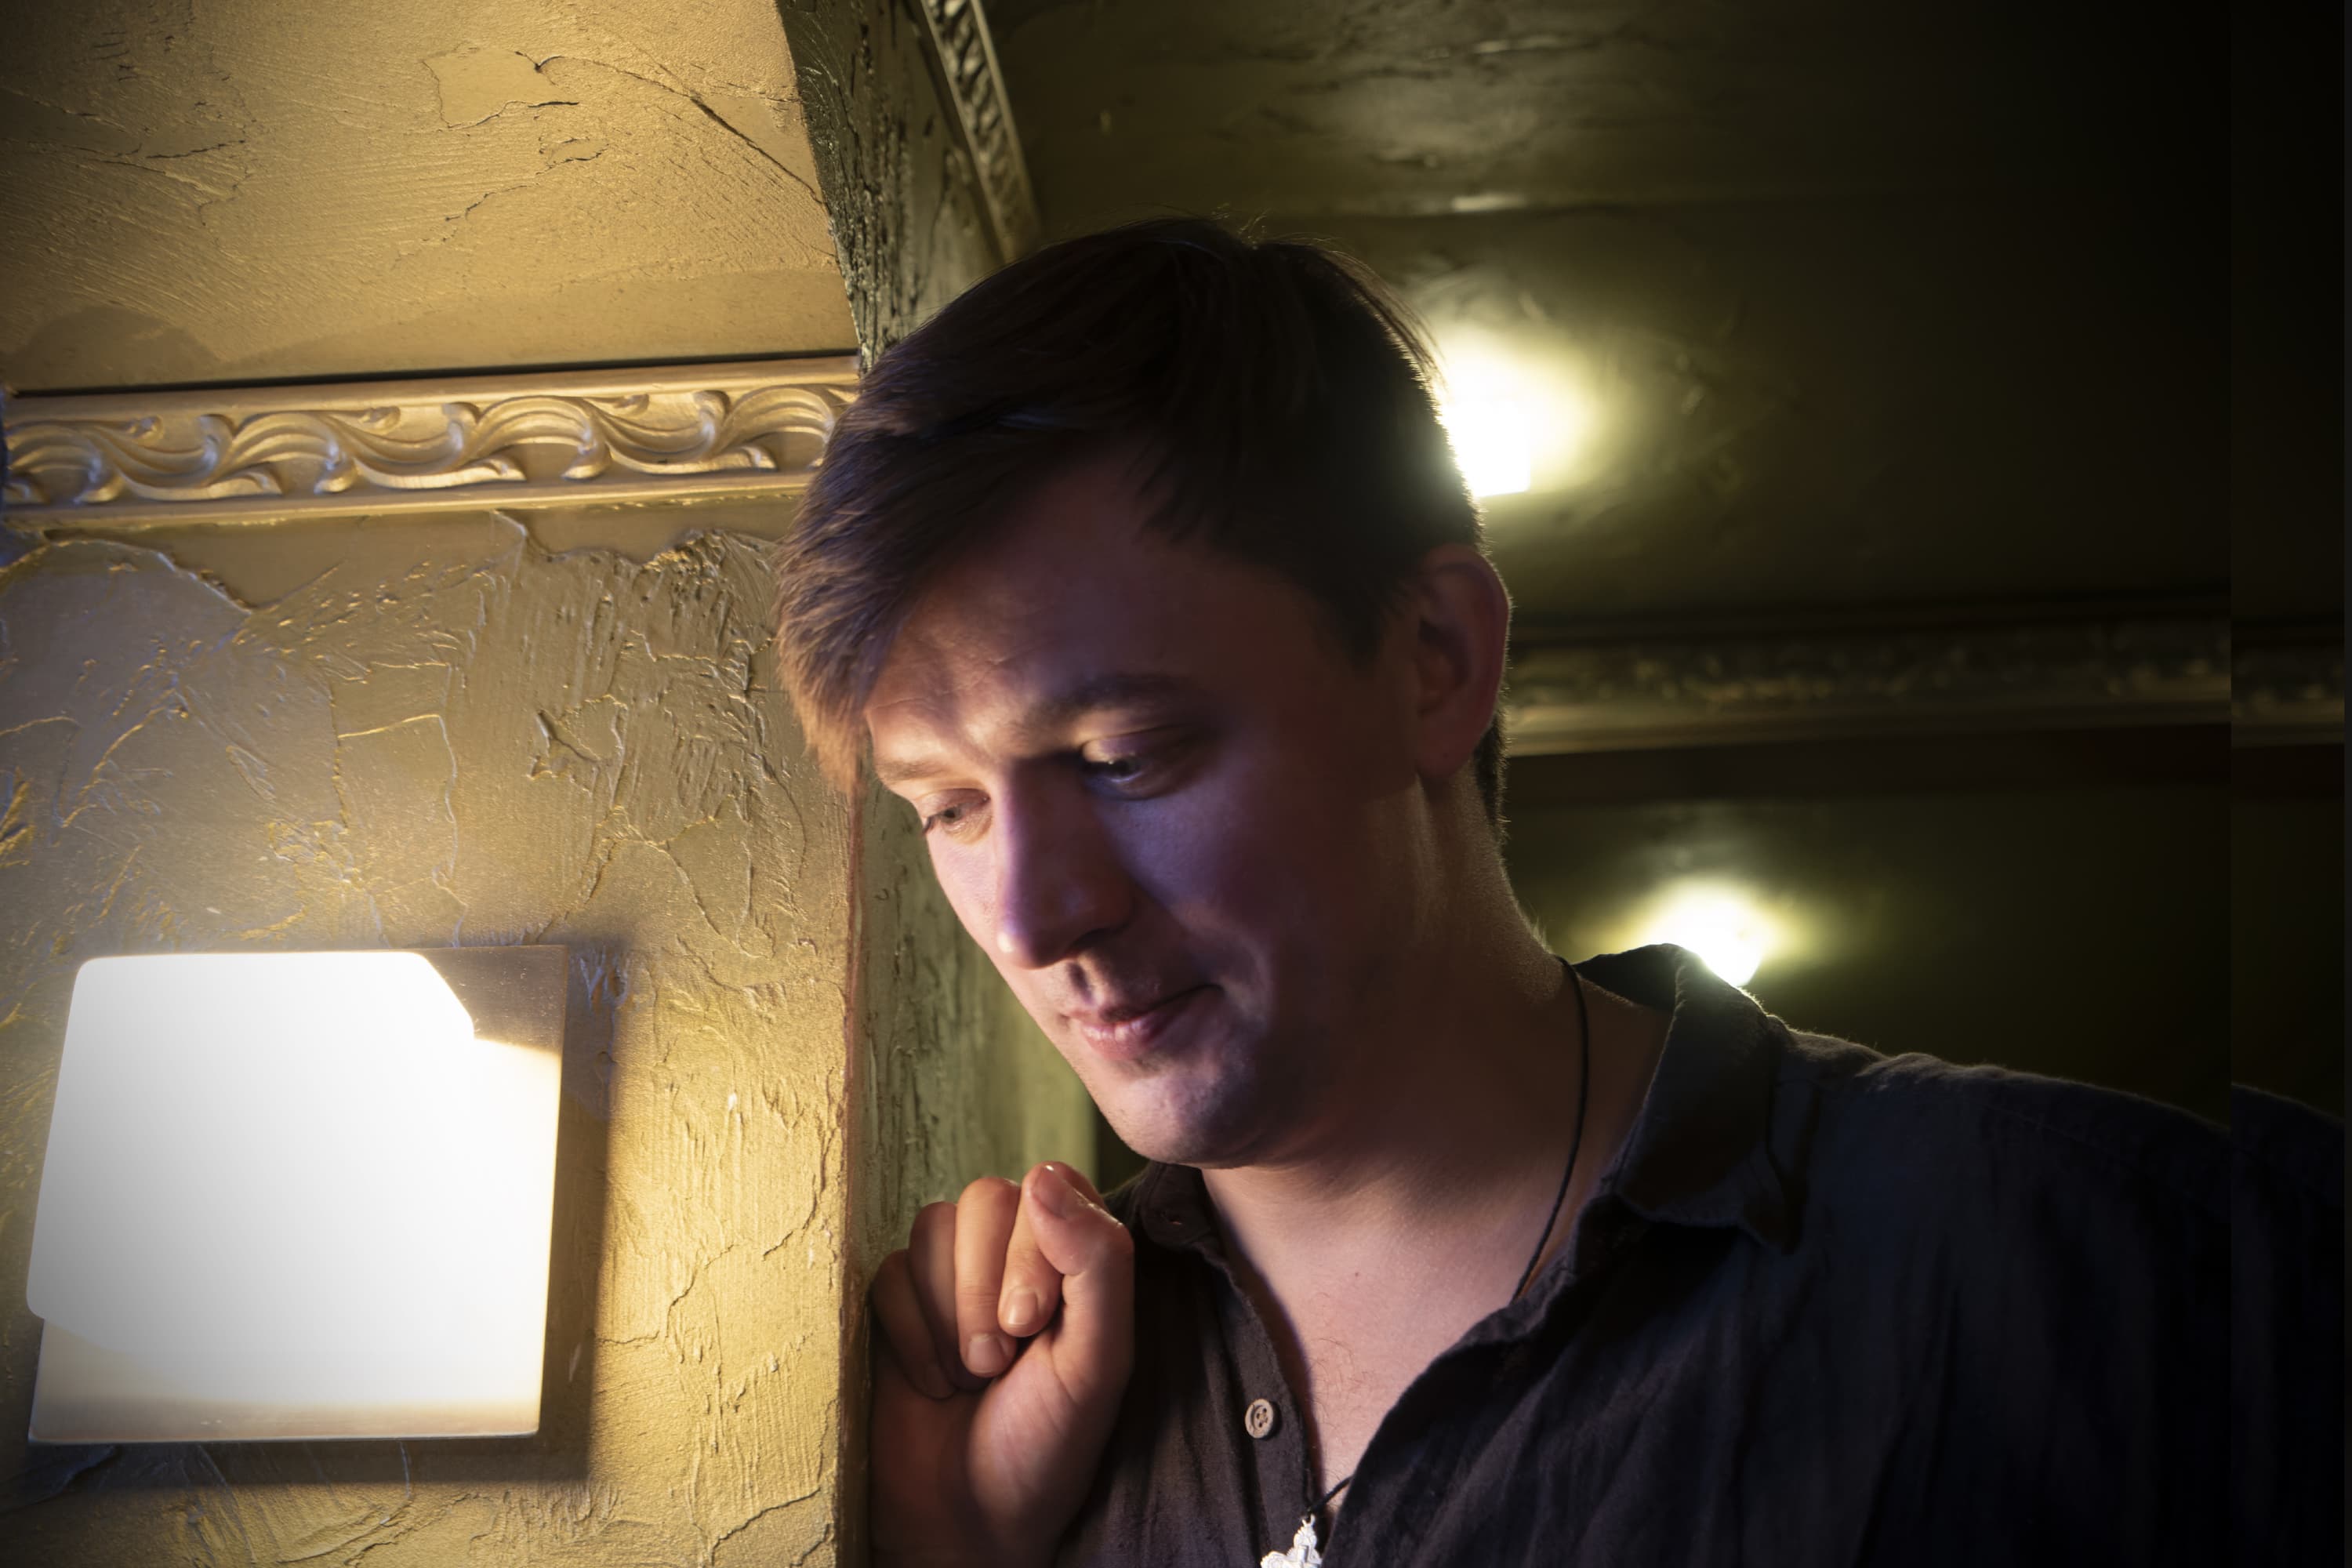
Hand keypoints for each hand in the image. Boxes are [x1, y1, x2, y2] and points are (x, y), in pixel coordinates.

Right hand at [868, 1161, 1134, 1567]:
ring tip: (969, 1376)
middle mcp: (1012, 1250)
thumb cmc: (1046, 1444)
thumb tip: (1042, 1175)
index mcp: (1074, 1254)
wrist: (965, 1518)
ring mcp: (950, 1272)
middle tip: (995, 1362)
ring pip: (932, 1226)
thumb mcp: (1097, 1362)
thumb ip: (1096, 1263)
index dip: (1032, 1247)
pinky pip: (887, 1272)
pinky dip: (909, 1333)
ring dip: (948, 1313)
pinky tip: (931, 1383)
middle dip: (984, 1287)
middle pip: (985, 1196)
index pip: (1051, 1184)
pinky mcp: (895, 1300)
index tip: (1031, 1324)